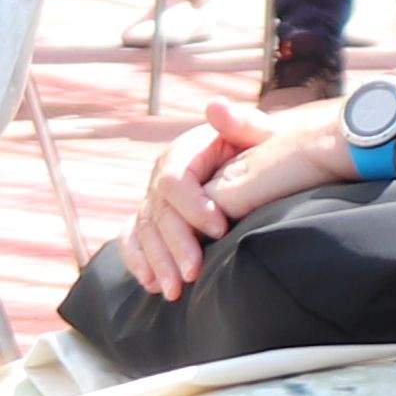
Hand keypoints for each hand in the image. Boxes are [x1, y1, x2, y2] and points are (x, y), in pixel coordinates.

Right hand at [120, 99, 337, 299]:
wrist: (255, 164)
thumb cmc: (262, 151)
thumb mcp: (257, 134)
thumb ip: (241, 122)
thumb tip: (214, 106)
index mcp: (184, 154)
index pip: (175, 179)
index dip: (192, 205)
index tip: (220, 228)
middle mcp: (162, 177)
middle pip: (157, 213)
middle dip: (174, 245)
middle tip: (194, 273)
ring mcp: (154, 201)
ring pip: (144, 232)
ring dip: (157, 263)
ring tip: (174, 290)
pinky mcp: (153, 221)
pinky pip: (133, 240)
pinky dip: (138, 262)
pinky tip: (152, 284)